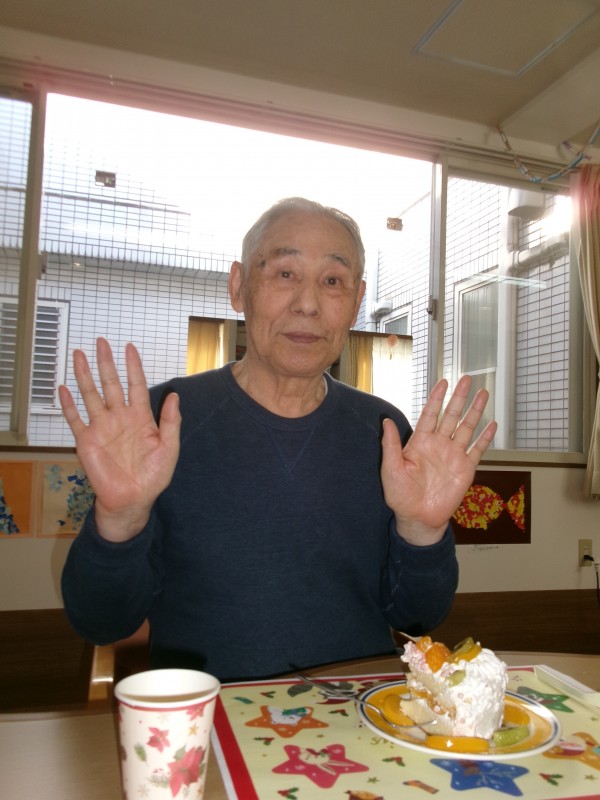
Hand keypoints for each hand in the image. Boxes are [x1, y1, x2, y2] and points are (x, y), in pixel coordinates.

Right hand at [59, 338, 180, 541]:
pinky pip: (75, 418)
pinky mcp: (87, 441)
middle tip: (101, 342)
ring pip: (91, 394)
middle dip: (106, 363)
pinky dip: (68, 404)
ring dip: (85, 375)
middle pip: (111, 384)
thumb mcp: (169, 448)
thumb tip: (175, 396)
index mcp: (141, 418)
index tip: (129, 347)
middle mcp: (120, 418)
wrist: (132, 499)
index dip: (133, 366)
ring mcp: (102, 428)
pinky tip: (63, 389)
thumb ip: (171, 422)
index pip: (136, 385)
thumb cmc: (152, 477)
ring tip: (80, 355)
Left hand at [381, 376, 496, 545]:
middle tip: (468, 379)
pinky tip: (492, 424)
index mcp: (420, 442)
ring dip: (475, 411)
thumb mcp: (390, 468)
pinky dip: (485, 437)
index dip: (437, 398)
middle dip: (459, 397)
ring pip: (466, 427)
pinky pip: (477, 449)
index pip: (430, 414)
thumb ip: (390, 444)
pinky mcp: (465, 469)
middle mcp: (439, 444)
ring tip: (483, 394)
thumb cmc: (400, 495)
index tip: (443, 382)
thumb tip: (385, 420)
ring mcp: (453, 455)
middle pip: (451, 415)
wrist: (418, 518)